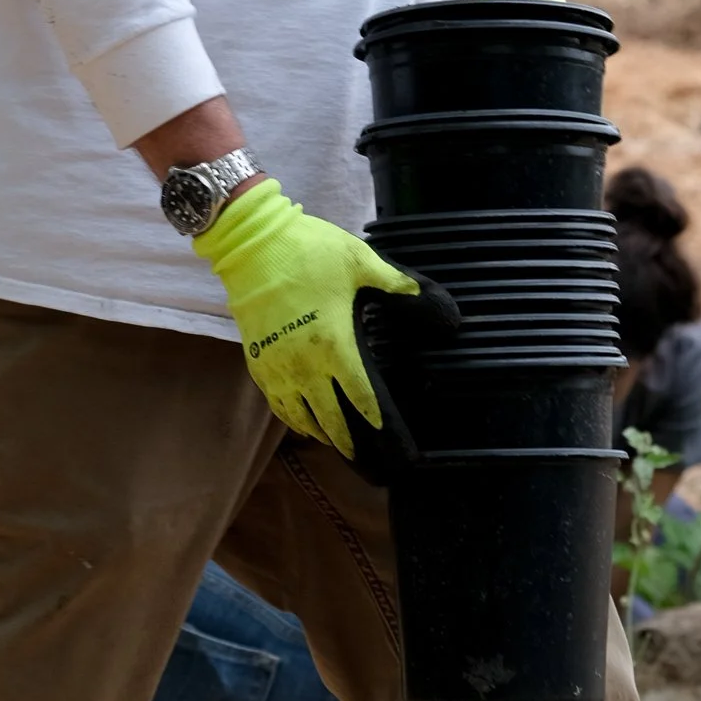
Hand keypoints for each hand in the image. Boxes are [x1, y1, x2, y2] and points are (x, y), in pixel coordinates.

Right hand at [195, 180, 419, 456]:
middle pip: (329, 418)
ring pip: (299, 416)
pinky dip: (291, 419)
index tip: (388, 437)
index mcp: (334, 345)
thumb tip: (448, 314)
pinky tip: (302, 423)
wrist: (252, 243)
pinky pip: (276, 403)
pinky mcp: (256, 361)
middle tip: (362, 458)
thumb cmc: (310, 252)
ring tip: (335, 444)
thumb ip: (403, 288)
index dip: (375, 420)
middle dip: (347, 441)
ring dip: (319, 432)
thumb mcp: (363, 263)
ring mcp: (277, 367)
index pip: (360, 396)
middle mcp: (304, 365)